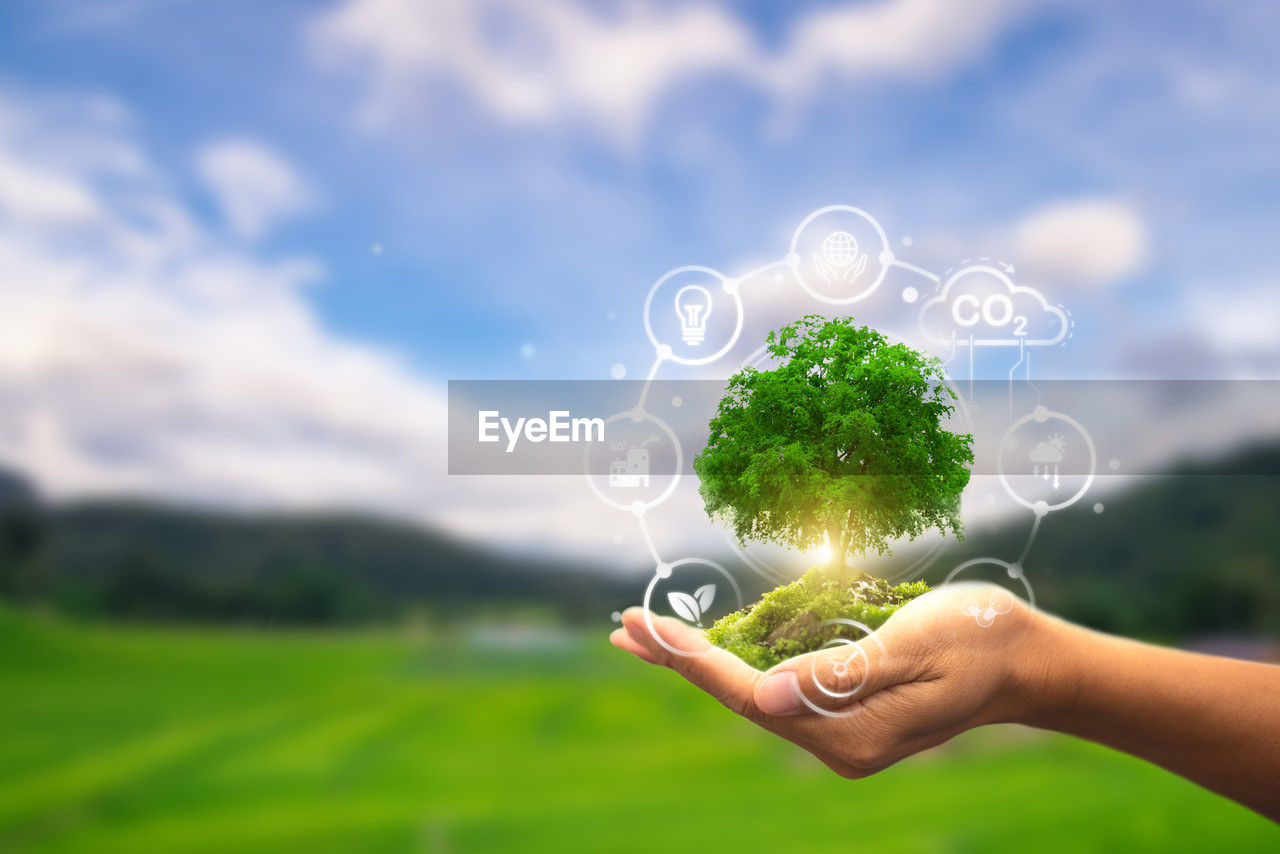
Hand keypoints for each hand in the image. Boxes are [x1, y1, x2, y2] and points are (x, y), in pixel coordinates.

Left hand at [610, 582, 1047, 777]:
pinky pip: (774, 688)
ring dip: (697, 663)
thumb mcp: (913, 647)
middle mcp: (836, 743)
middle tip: (621, 627)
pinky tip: (706, 647)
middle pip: (737, 699)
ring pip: (750, 694)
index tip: (644, 625)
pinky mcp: (843, 714)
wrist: (1024, 660)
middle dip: (678, 661)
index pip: (749, 695)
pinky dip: (734, 663)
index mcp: (849, 735)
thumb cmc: (977, 641)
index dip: (691, 658)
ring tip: (643, 636)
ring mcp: (838, 732)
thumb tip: (764, 696)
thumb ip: (841, 674)